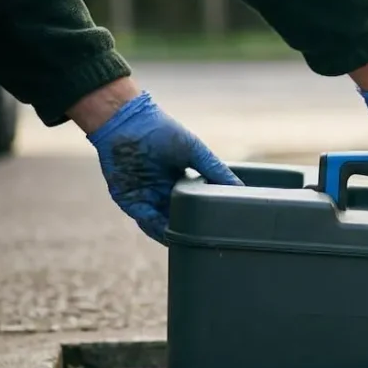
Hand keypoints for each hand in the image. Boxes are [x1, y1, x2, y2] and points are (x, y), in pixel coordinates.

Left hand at [84, 91, 241, 242]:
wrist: (127, 122)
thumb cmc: (161, 130)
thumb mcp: (195, 151)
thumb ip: (215, 170)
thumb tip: (240, 188)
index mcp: (179, 181)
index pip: (193, 206)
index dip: (204, 217)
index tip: (219, 228)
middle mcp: (162, 192)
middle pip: (178, 219)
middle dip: (189, 232)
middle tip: (207, 242)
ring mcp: (145, 198)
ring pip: (162, 225)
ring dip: (174, 235)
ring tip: (191, 245)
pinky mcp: (129, 201)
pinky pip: (146, 221)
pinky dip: (158, 229)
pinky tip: (171, 236)